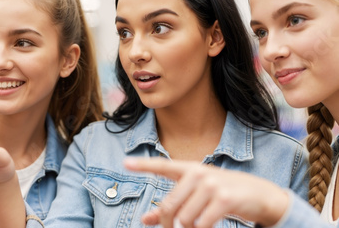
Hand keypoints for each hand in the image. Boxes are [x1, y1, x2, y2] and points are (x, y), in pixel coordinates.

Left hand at [124, 157, 288, 227]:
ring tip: (199, 226)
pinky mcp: (223, 199)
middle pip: (169, 207)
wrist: (259, 194)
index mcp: (189, 169)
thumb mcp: (196, 196)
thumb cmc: (221, 194)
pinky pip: (202, 224)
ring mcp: (211, 184)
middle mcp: (198, 173)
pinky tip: (208, 226)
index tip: (125, 163)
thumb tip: (145, 220)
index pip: (162, 166)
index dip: (143, 165)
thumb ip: (170, 206)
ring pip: (184, 219)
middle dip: (169, 225)